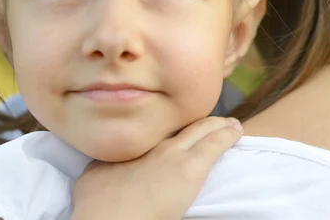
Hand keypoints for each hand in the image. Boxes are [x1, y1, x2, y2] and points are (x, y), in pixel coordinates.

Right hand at [71, 116, 242, 219]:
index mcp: (133, 142)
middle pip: (180, 124)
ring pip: (200, 129)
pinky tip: (236, 131)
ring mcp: (172, 153)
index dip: (172, 122)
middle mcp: (153, 142)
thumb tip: (104, 163)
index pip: (158, 126)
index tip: (181, 122)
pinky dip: (226, 135)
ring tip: (230, 124)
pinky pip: (214, 144)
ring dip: (216, 125)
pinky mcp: (189, 168)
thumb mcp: (94, 173)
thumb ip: (106, 162)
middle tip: (214, 119)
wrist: (109, 215)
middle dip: (198, 119)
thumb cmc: (97, 201)